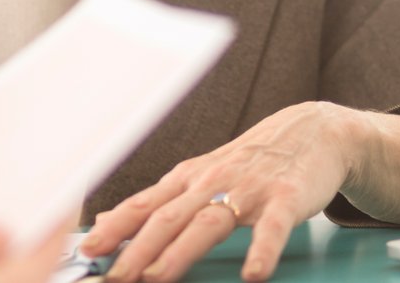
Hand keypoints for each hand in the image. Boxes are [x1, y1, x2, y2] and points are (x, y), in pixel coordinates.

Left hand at [83, 101, 362, 282]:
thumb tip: (108, 219)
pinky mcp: (286, 199)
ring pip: (208, 222)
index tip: (87, 250)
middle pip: (167, 218)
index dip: (113, 228)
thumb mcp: (200, 175)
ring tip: (158, 277)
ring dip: (180, 252)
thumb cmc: (250, 160)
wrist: (312, 130)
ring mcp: (248, 189)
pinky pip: (272, 228)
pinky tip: (253, 274)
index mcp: (188, 179)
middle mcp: (211, 182)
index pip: (142, 205)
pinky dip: (261, 251)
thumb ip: (158, 202)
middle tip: (115, 276)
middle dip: (137, 249)